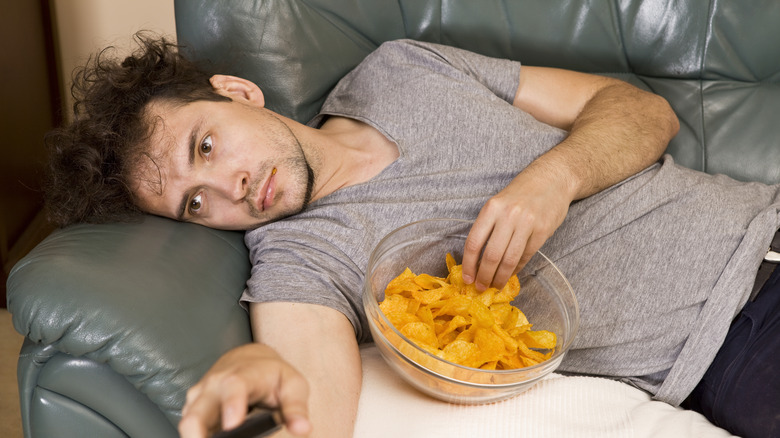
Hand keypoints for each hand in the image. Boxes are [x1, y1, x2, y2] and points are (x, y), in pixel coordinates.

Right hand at [179, 343, 310, 437]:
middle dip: (198, 434)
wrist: (248, 359)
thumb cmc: (273, 375)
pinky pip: (189, 428)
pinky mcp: (192, 407)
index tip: (232, 424)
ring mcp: (200, 396)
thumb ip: (296, 408)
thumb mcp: (293, 385)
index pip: (234, 386)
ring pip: (188, 423)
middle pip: (197, 411)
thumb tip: (303, 430)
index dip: (231, 404)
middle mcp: (215, 384)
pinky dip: (199, 437)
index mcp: (244, 375)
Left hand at [461, 163, 572, 290]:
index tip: (467, 278)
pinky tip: (511, 274)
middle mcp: (508, 215)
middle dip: (485, 276)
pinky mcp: (543, 231)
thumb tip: (477, 259)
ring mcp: (527, 223)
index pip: (474, 242)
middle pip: (491, 255)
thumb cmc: (521, 192)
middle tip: (482, 287)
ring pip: (509, 259)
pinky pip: (526, 256)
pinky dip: (517, 268)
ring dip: (501, 277)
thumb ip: (489, 227)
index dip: (469, 264)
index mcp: (491, 208)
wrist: (553, 178)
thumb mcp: (498, 203)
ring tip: (496, 286)